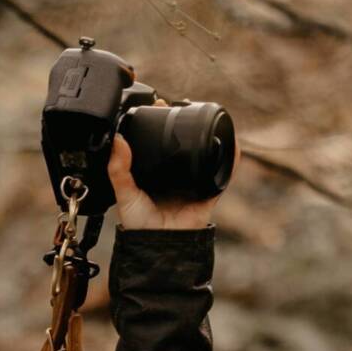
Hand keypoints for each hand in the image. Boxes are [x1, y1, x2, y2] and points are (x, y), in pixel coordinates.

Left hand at [106, 99, 233, 229]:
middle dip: (186, 123)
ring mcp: (193, 181)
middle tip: (181, 103)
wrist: (159, 246)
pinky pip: (224, 172)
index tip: (158, 103)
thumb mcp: (124, 194)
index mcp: (154, 172)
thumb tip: (118, 140)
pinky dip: (231, 157)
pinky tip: (233, 142)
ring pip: (205, 152)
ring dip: (210, 134)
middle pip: (184, 143)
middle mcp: (174, 173)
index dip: (160, 123)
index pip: (159, 142)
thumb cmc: (140, 224)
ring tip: (208, 114)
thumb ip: (119, 169)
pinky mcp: (209, 191)